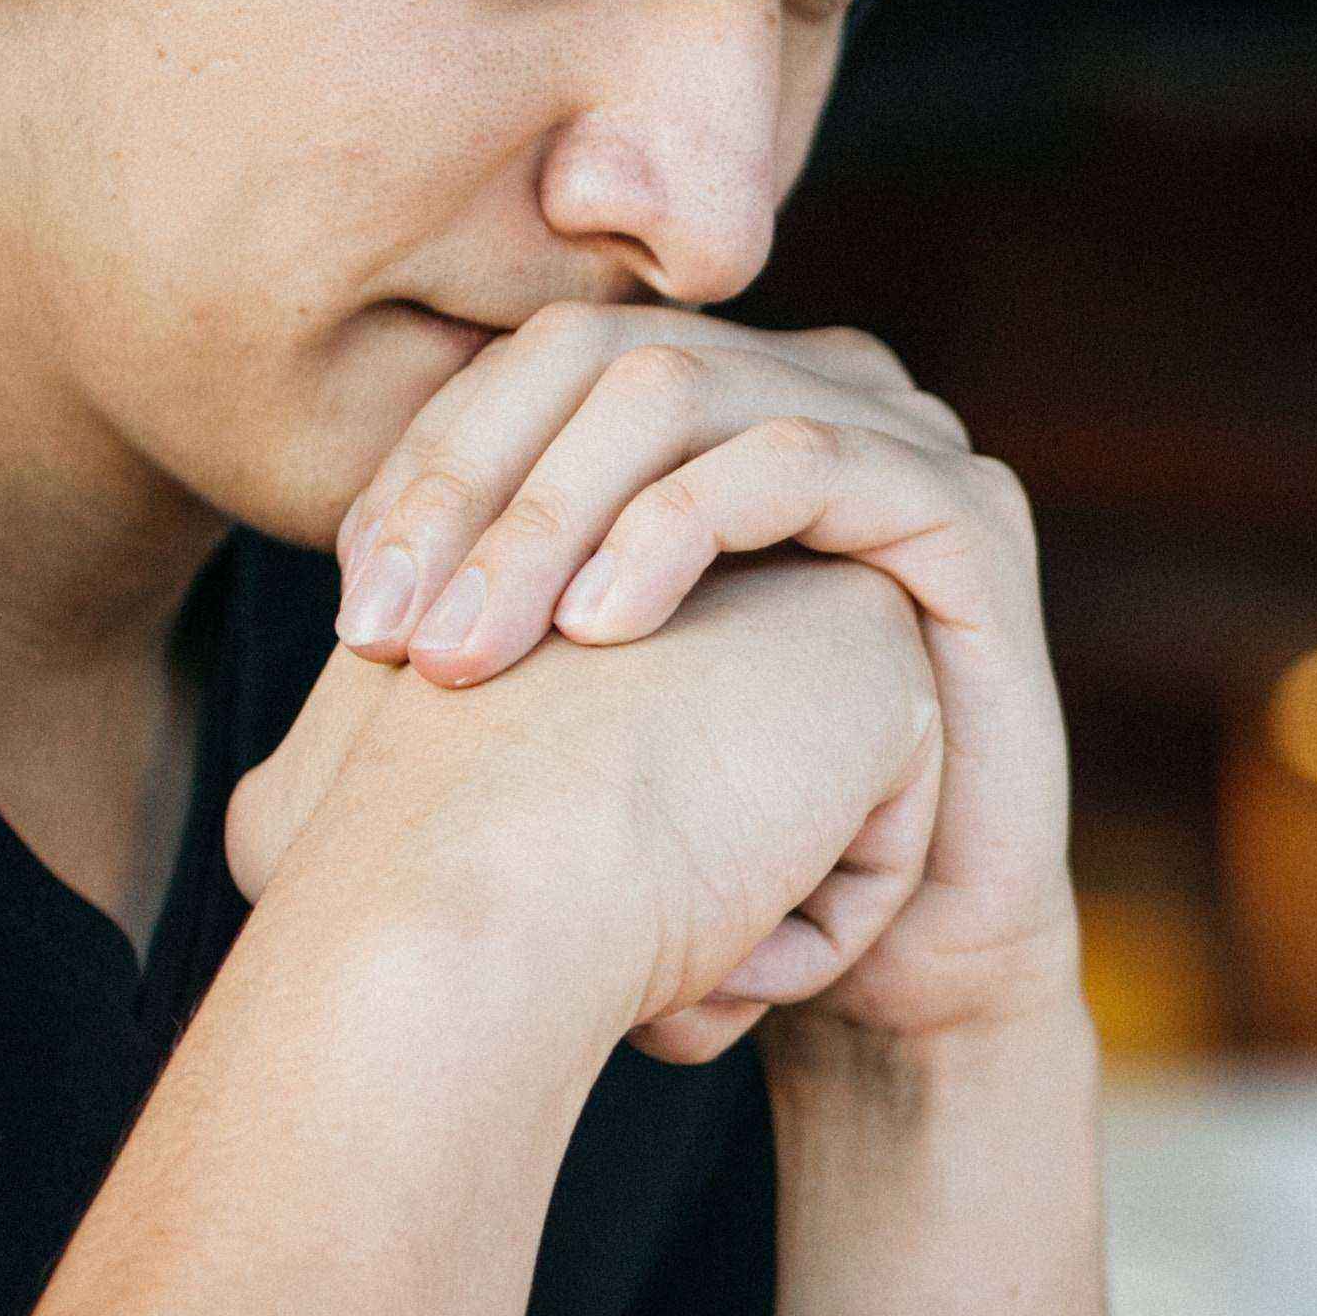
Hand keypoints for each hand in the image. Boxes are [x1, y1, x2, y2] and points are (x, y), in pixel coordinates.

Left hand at [325, 309, 1074, 1048]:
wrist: (901, 959)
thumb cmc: (732, 839)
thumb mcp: (581, 709)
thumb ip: (495, 610)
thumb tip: (352, 574)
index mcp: (715, 410)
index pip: (533, 369)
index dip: (427, 468)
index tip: (353, 615)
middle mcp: (806, 390)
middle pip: (594, 356)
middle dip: (472, 488)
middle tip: (393, 636)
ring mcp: (896, 434)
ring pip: (680, 390)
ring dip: (551, 514)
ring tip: (474, 652)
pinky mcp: (964, 508)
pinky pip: (795, 463)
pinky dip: (677, 528)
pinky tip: (600, 633)